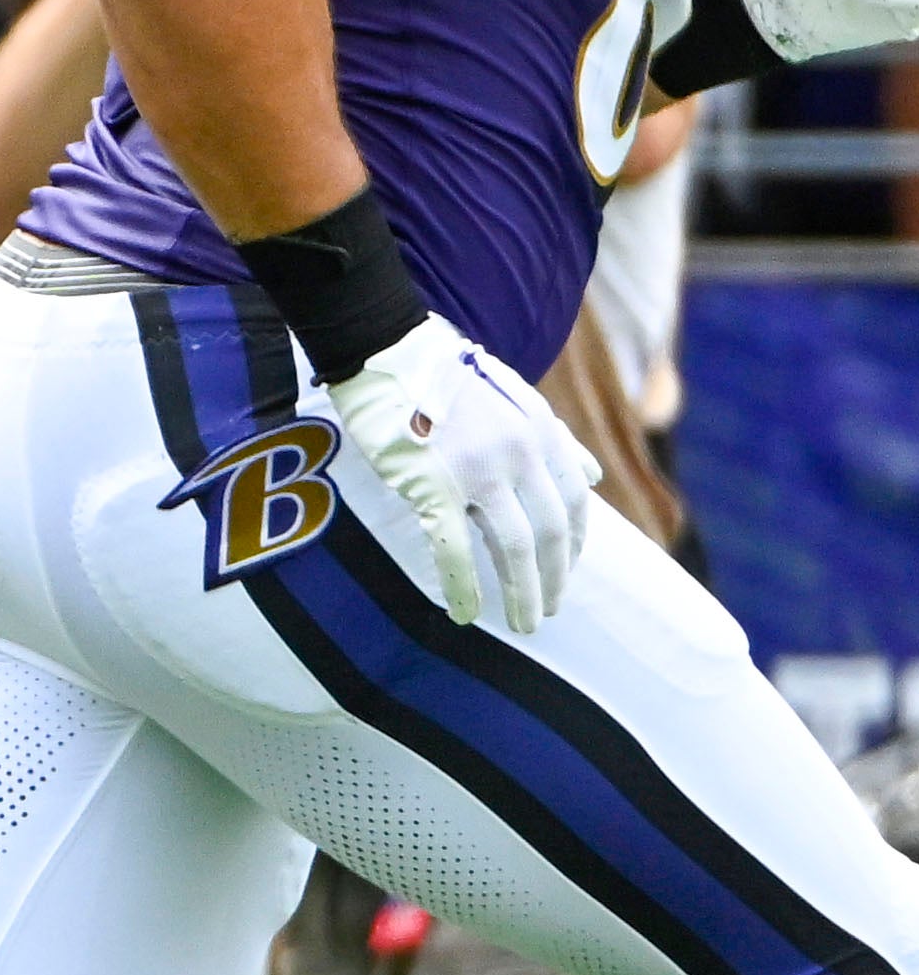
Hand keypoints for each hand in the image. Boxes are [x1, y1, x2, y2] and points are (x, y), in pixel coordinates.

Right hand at [325, 313, 599, 631]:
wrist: (384, 351)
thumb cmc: (441, 373)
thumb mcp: (513, 396)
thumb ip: (554, 438)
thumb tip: (591, 476)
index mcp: (540, 431)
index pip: (574, 499)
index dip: (576, 542)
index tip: (568, 570)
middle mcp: (519, 453)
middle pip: (552, 531)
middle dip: (555, 579)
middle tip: (548, 612)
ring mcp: (478, 470)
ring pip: (516, 546)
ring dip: (524, 592)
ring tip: (526, 623)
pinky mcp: (434, 485)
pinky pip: (454, 547)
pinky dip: (464, 586)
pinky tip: (464, 614)